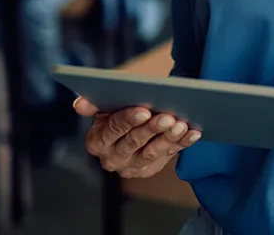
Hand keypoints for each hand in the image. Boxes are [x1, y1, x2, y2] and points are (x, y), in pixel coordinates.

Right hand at [74, 97, 200, 178]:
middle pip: (133, 142)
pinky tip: (194, 133)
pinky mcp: (149, 169)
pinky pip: (168, 156)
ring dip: (168, 138)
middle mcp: (111, 158)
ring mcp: (131, 166)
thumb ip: (94, 104)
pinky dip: (182, 144)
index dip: (128, 119)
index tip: (144, 110)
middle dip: (152, 129)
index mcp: (97, 141)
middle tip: (168, 117)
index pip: (113, 128)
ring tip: (182, 125)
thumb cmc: (118, 111)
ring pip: (151, 153)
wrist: (130, 128)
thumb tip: (80, 104)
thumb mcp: (104, 107)